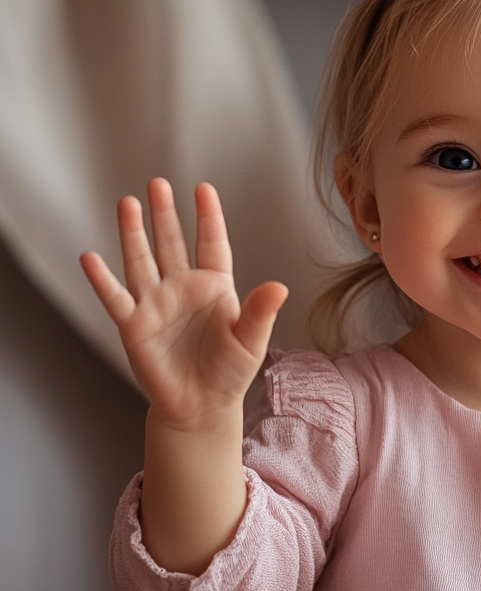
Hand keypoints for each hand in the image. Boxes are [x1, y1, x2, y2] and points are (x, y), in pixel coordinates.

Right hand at [81, 179, 287, 426]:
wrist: (202, 405)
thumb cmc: (230, 371)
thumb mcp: (251, 340)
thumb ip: (261, 312)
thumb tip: (279, 286)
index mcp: (215, 286)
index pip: (212, 243)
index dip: (208, 217)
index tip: (203, 188)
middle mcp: (183, 287)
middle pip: (172, 243)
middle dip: (164, 214)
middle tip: (157, 184)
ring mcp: (156, 303)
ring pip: (141, 260)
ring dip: (133, 233)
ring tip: (127, 203)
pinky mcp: (134, 325)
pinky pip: (115, 297)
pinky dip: (102, 279)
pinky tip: (90, 258)